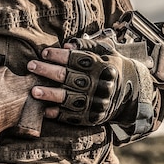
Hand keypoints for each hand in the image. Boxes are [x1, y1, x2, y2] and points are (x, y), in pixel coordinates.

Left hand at [27, 38, 141, 125]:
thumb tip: (66, 45)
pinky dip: (58, 114)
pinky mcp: (93, 117)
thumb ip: (86, 46)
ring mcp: (97, 103)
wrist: (131, 95)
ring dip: (50, 95)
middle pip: (71, 78)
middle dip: (49, 72)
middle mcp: (100, 86)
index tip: (44, 53)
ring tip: (34, 92)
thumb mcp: (106, 53)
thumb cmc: (112, 68)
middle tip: (31, 66)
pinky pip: (73, 117)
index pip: (78, 59)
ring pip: (70, 99)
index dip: (60, 56)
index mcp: (103, 67)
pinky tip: (45, 111)